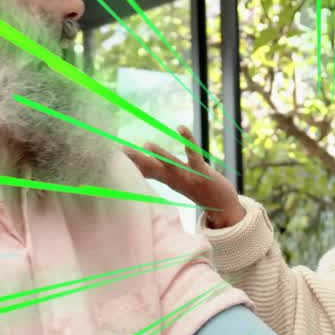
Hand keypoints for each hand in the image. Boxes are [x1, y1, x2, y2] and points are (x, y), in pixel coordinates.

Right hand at [123, 126, 245, 227]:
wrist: (223, 207)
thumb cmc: (199, 189)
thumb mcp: (176, 181)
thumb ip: (160, 172)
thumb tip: (143, 165)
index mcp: (167, 180)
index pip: (145, 171)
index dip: (129, 163)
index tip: (110, 154)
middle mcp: (175, 180)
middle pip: (153, 168)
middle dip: (137, 160)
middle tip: (120, 151)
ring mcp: (189, 177)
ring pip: (172, 165)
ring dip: (161, 155)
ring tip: (147, 145)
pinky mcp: (203, 172)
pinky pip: (193, 154)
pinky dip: (187, 140)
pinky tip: (180, 127)